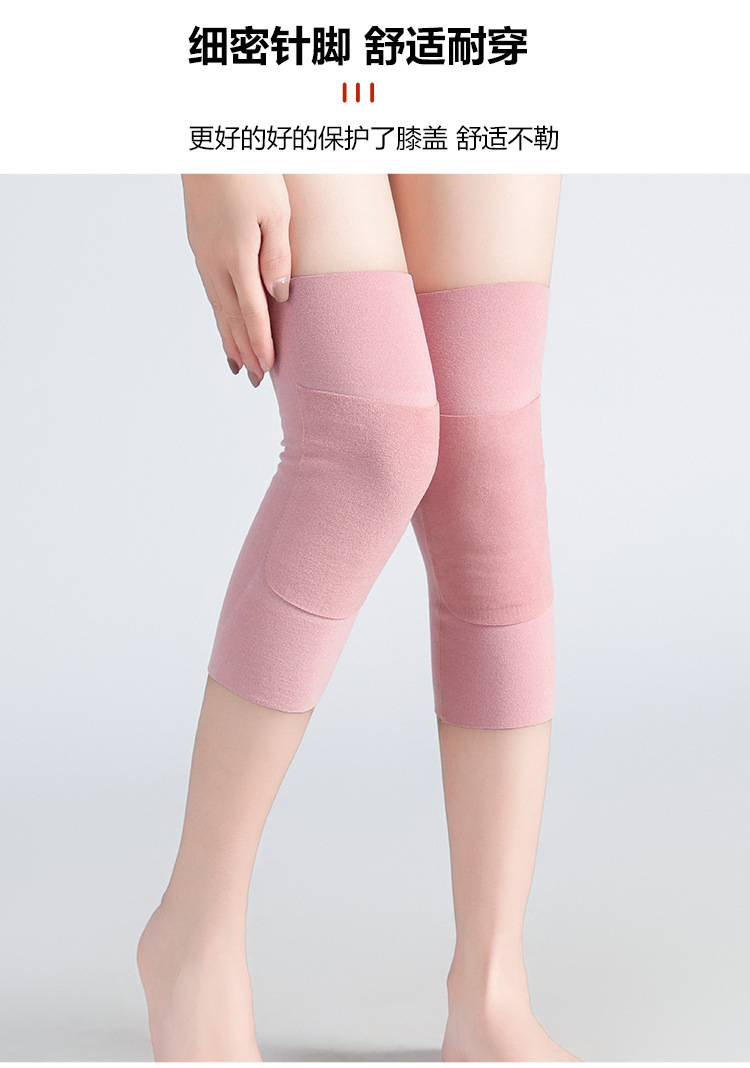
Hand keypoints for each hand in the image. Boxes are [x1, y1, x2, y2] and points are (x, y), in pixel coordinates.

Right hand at [181, 174, 290, 385]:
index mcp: (236, 256)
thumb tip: (279, 297)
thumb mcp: (275, 211)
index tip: (268, 369)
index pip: (251, 312)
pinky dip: (220, 315)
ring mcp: (203, 255)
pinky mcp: (199, 246)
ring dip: (229, 338)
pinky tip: (225, 323)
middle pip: (231, 318)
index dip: (260, 343)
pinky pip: (211, 291)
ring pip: (218, 307)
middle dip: (244, 351)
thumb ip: (277, 256)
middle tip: (255, 380)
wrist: (208, 144)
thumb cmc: (251, 172)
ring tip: (238, 364)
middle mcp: (214, 262)